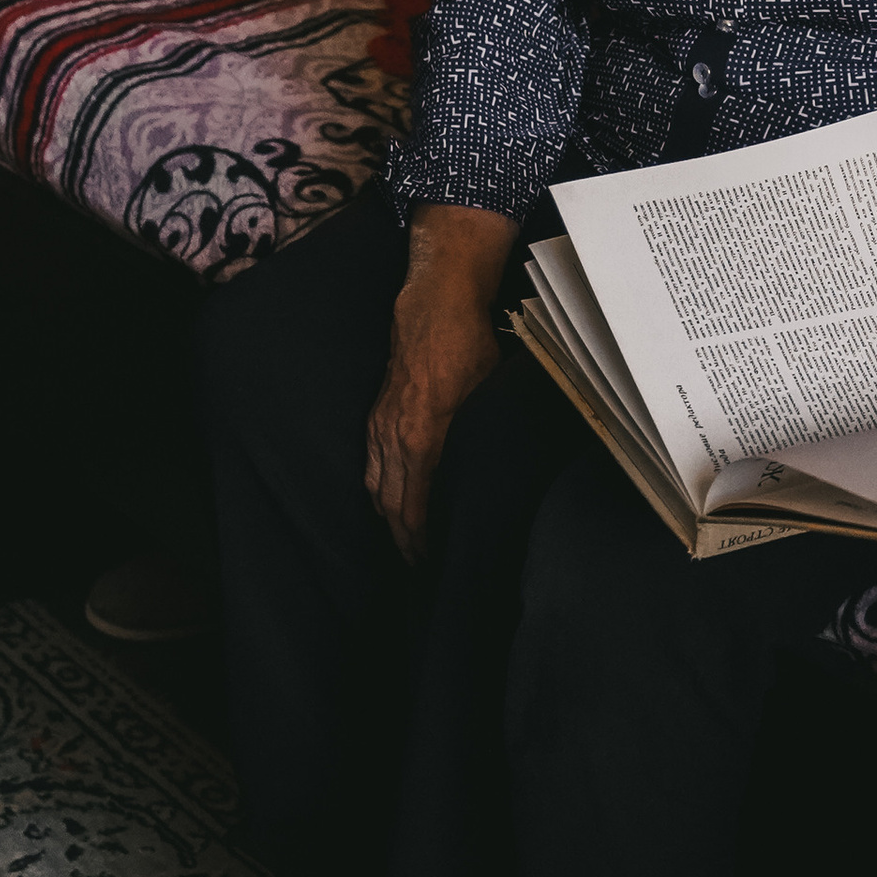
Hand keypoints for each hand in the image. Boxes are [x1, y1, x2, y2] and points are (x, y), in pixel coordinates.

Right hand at [365, 203, 514, 561]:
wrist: (432, 306)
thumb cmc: (468, 347)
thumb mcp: (489, 395)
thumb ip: (488, 437)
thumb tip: (505, 473)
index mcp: (423, 438)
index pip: (415, 509)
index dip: (423, 543)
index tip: (435, 564)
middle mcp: (395, 438)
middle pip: (392, 509)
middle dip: (404, 544)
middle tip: (420, 570)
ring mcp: (381, 428)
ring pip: (378, 491)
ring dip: (390, 524)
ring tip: (406, 548)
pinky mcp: (376, 417)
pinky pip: (372, 468)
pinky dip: (380, 494)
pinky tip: (390, 507)